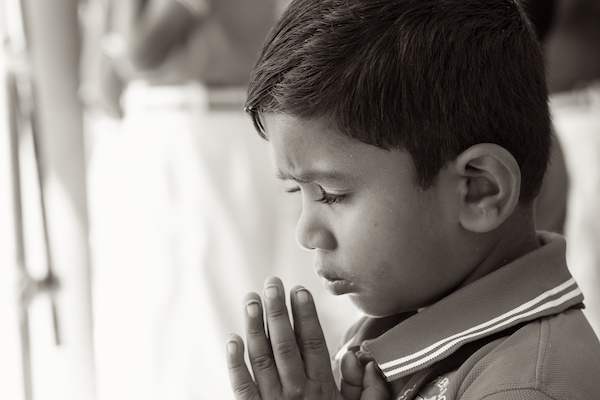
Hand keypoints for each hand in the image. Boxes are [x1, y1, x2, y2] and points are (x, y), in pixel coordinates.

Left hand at [226, 277, 389, 399]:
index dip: (305, 316)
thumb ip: (366, 391)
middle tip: (271, 283)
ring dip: (255, 328)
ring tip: (251, 300)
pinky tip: (232, 340)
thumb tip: (360, 359)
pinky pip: (241, 388)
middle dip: (277, 312)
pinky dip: (234, 364)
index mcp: (321, 389)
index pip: (312, 344)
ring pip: (261, 359)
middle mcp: (295, 393)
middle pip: (284, 345)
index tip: (299, 291)